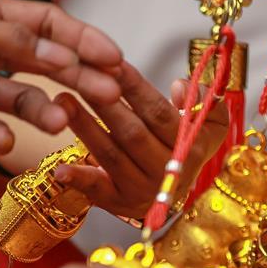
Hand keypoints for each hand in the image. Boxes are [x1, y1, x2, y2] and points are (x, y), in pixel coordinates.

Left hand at [0, 0, 122, 153]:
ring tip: (59, 122)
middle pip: (44, 64)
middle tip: (108, 95)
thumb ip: (12, 40)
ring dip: (44, 111)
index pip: (46, 24)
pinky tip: (0, 141)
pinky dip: (0, 140)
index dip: (83, 40)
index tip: (113, 59)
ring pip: (24, 101)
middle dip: (79, 78)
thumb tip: (62, 51)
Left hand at [52, 62, 228, 218]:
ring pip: (111, 155)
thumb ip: (204, 100)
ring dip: (84, 127)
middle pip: (131, 133)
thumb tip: (179, 87)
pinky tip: (59, 169)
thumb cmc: (185, 144)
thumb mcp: (208, 122)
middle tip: (78, 76)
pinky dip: (78, 180)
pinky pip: (97, 192)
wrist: (175, 189)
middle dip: (104, 103)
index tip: (110, 63)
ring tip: (63, 100)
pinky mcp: (120, 204)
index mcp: (189, 147)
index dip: (134, 87)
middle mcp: (168, 172)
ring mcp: (143, 191)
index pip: (158, 112)